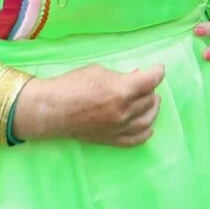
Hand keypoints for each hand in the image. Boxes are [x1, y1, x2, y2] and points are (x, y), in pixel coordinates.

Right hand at [12, 64, 164, 146]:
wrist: (51, 109)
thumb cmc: (71, 85)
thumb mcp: (99, 71)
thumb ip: (121, 76)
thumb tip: (137, 77)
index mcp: (122, 91)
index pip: (151, 80)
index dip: (158, 72)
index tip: (158, 68)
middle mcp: (124, 111)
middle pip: (150, 99)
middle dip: (150, 88)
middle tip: (144, 83)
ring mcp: (119, 128)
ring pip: (147, 119)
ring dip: (152, 108)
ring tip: (150, 100)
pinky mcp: (111, 139)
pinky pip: (136, 139)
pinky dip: (145, 132)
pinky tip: (148, 127)